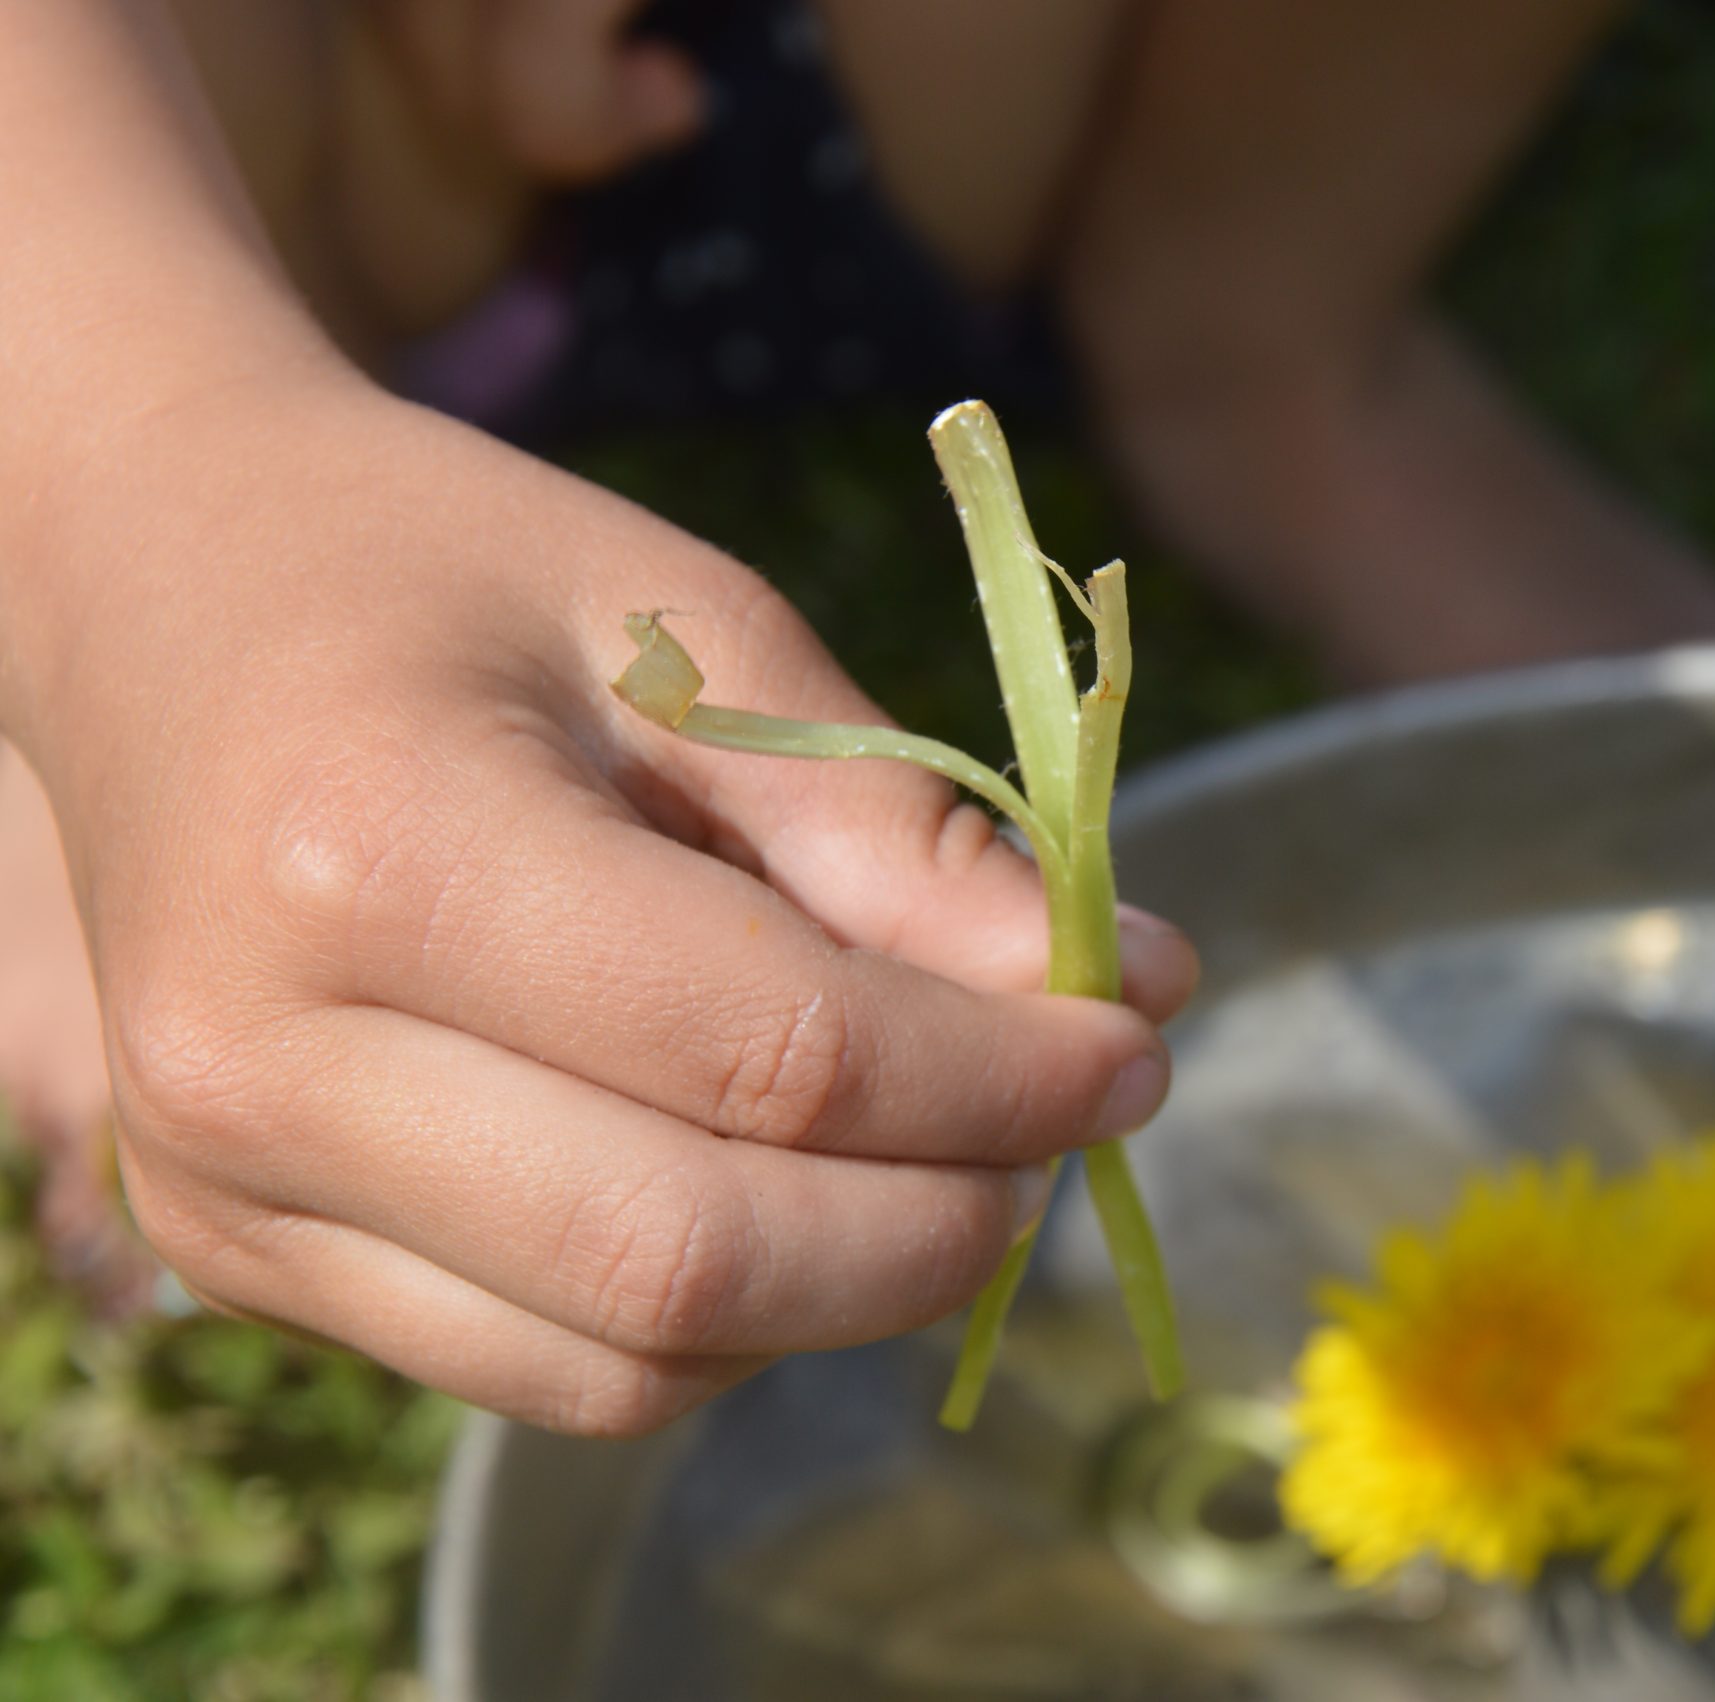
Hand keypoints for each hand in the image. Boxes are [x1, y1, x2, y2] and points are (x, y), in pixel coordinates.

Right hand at [6, 370, 1192, 1434]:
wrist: (163, 597)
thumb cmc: (444, 576)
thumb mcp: (696, 625)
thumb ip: (899, 827)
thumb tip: (1129, 992)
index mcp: (375, 853)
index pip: (770, 1054)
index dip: (1000, 1076)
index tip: (1132, 1039)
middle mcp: (264, 1062)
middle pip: (693, 1260)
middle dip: (946, 1221)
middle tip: (1069, 1124)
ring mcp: (225, 1191)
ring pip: (630, 1366)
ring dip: (849, 1293)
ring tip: (941, 1150)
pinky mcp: (234, 1257)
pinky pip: (549, 1373)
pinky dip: (724, 1321)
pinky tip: (790, 1190)